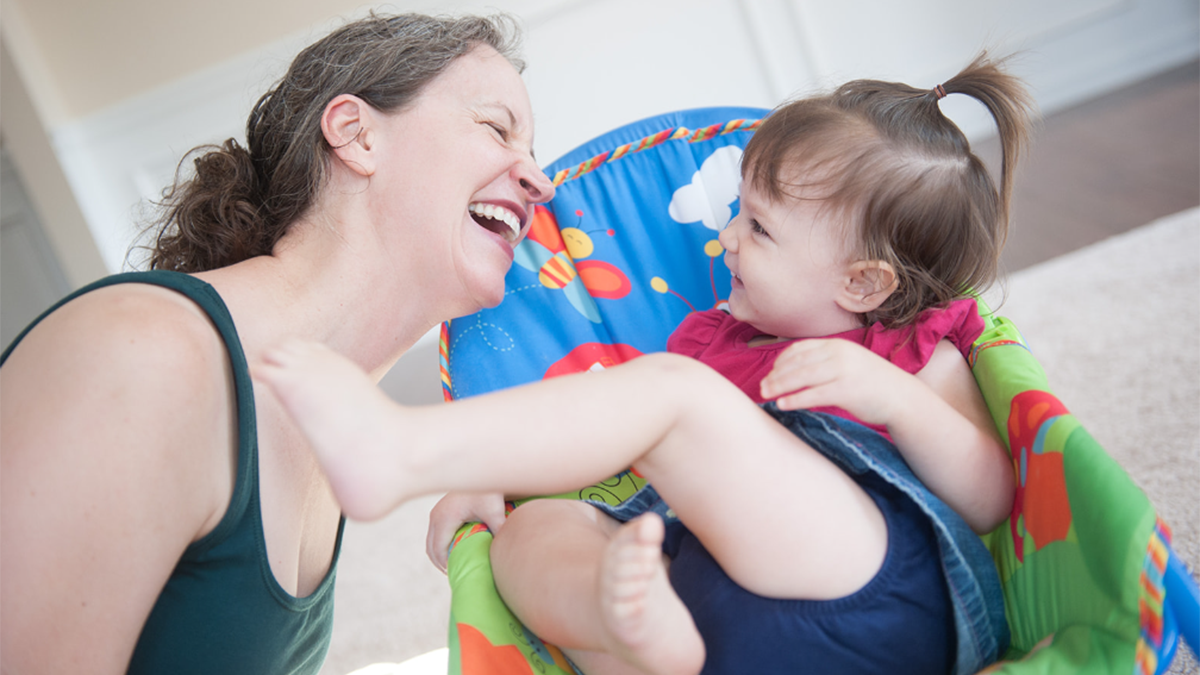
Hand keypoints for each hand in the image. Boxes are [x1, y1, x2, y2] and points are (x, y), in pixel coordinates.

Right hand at [426, 491, 507, 572]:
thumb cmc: (488, 491)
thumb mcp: (494, 511)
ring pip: (430, 542)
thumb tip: (506, 548)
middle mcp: (436, 516)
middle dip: (440, 564)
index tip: (456, 575)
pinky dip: (440, 545)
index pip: (438, 549)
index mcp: (444, 518)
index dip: (445, 565)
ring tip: (454, 566)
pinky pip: (434, 534)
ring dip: (439, 555)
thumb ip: (498, 528)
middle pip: (430, 549)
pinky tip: (454, 551)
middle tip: (455, 575)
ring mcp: (436, 513)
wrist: (482, 471)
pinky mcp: (440, 510)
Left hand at [759, 339, 920, 425]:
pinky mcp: (846, 391)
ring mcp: (843, 371)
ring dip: (780, 386)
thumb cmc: (872, 383)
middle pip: (797, 362)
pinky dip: (794, 399)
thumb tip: (796, 370)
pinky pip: (813, 394)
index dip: (782, 360)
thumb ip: (827, 361)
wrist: (902, 397)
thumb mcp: (849, 362)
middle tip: (761, 387)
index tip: (771, 372)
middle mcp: (839, 354)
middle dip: (776, 375)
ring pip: (802, 376)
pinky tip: (781, 404)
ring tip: (765, 395)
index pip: (801, 348)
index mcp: (838, 345)